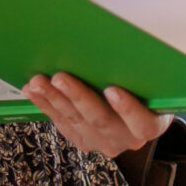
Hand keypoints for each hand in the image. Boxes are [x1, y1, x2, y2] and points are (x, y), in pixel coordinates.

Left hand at [21, 72, 172, 158]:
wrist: (139, 114)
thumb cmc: (146, 91)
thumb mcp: (152, 84)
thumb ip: (139, 74)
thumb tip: (117, 43)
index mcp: (151, 125)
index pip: (143, 123)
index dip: (128, 109)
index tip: (112, 90)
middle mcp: (127, 139)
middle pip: (101, 119)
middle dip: (77, 96)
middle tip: (60, 78)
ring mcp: (102, 142)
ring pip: (76, 121)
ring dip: (54, 99)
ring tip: (38, 81)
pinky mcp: (83, 141)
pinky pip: (62, 123)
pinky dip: (46, 105)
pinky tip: (33, 90)